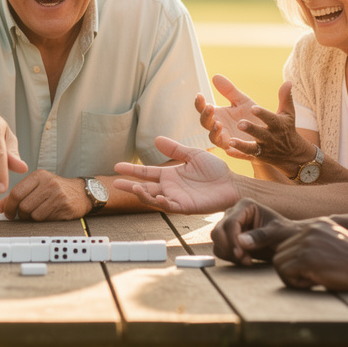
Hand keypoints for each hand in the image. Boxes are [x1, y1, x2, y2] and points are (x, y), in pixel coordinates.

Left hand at [0, 171, 87, 220]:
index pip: (16, 192)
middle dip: (21, 215)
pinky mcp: (64, 207)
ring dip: (32, 219)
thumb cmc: (55, 190)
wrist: (82, 193)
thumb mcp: (37, 186)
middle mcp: (48, 183)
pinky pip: (45, 220)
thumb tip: (1, 207)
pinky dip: (43, 221)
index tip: (8, 213)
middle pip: (24, 206)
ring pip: (34, 215)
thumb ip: (18, 195)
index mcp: (39, 175)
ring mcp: (57, 195)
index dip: (9, 206)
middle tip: (23, 216)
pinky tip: (48, 215)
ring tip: (38, 214)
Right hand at [112, 136, 239, 213]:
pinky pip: (169, 206)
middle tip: (116, 183)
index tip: (117, 166)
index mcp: (170, 175)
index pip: (146, 172)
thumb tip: (156, 139)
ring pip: (153, 199)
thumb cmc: (215, 170)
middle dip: (130, 186)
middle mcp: (170, 187)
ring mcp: (176, 198)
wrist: (232, 184)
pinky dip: (161, 202)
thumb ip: (175, 149)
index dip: (132, 169)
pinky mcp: (185, 207)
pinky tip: (156, 196)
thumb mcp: (192, 155)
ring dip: (143, 195)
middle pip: (145, 187)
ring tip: (135, 188)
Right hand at [196, 74, 260, 159]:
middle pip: (205, 123)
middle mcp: (218, 128)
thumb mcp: (242, 101)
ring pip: (214, 138)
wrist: (268, 134)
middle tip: (210, 107)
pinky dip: (230, 148)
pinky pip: (231, 150)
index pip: (203, 109)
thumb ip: (229, 91)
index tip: (199, 94)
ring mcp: (226, 140)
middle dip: (205, 116)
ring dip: (214, 132)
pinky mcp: (237, 150)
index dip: (199, 103)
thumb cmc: (252, 117)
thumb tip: (215, 76)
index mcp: (218, 115)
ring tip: (218, 124)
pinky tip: (230, 144)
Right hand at [210, 198, 301, 265]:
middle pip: (219, 231)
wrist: (287, 242)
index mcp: (245, 205)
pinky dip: (228, 257)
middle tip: (245, 260)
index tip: (241, 255)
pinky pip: (219, 248)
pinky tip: (244, 260)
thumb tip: (241, 241)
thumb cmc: (286, 234)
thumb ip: (261, 236)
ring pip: (217, 240)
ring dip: (228, 253)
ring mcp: (229, 225)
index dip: (233, 240)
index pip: (231, 223)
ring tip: (246, 260)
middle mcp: (234, 213)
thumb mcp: (278, 233)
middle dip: (229, 248)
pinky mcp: (228, 238)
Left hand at [230, 83, 314, 178]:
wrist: (290, 154)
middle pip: (260, 134)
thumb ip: (284, 97)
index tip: (253, 108)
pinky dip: (238, 155)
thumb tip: (289, 81)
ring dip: (241, 145)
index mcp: (277, 125)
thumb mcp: (286, 113)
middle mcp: (270, 138)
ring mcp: (262, 149)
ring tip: (230, 140)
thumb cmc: (285, 128)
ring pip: (251, 148)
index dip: (263, 114)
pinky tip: (228, 151)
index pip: (270, 119)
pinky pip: (245, 157)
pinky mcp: (255, 157)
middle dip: (251, 129)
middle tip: (239, 123)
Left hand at [273, 218, 347, 291]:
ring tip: (313, 280)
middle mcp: (309, 230)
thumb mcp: (336, 243)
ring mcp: (307, 243)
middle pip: (280, 253)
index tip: (311, 271)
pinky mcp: (307, 258)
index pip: (288, 244)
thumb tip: (300, 258)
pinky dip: (296, 283)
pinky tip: (315, 283)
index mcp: (316, 225)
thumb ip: (318, 244)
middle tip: (310, 278)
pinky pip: (285, 274)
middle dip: (290, 269)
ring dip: (292, 277)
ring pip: (278, 263)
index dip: (295, 262)